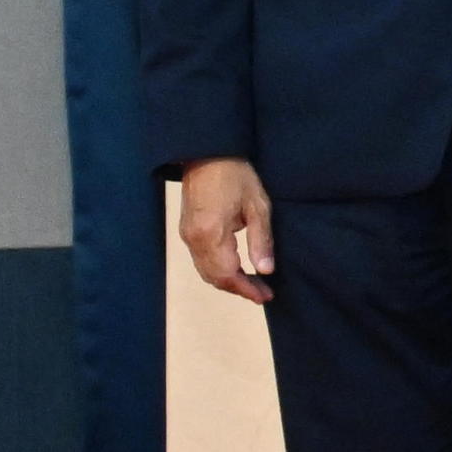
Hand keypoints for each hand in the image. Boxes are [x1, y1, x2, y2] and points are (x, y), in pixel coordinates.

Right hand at [174, 160, 275, 305]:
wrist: (207, 155)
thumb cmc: (236, 176)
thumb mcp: (258, 207)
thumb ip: (261, 240)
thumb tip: (265, 270)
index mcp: (210, 233)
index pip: (227, 274)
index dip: (246, 289)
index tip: (266, 296)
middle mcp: (193, 238)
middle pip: (214, 277)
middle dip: (239, 289)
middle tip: (264, 293)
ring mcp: (186, 235)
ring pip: (206, 271)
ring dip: (229, 282)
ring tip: (254, 285)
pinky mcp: (186, 231)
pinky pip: (201, 260)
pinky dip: (218, 270)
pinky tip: (237, 270)